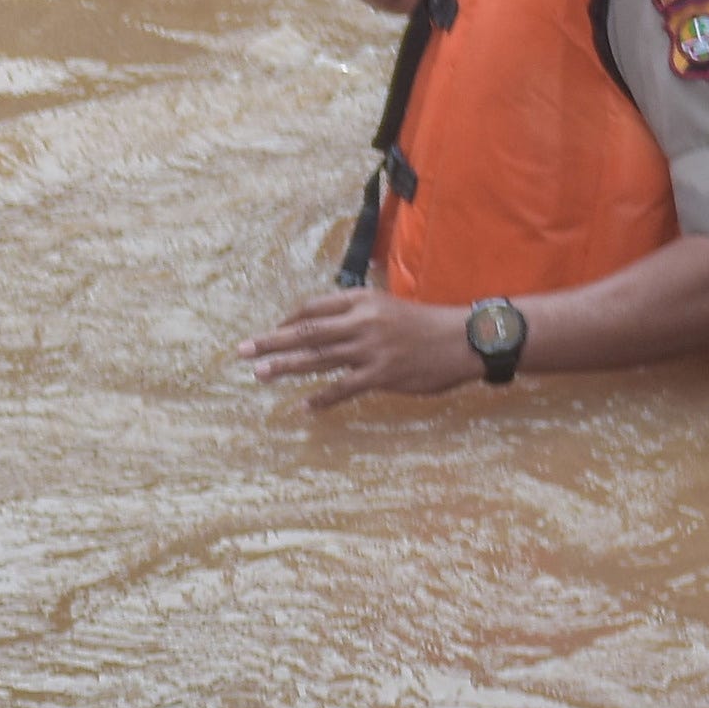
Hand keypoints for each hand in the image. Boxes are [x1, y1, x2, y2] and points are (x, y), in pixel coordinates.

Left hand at [242, 287, 480, 408]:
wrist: (468, 339)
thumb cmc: (427, 324)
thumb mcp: (389, 307)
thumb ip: (358, 314)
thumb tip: (326, 327)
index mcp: (364, 301)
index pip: (314, 307)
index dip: (289, 319)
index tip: (273, 330)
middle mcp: (362, 322)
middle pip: (306, 330)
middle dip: (270, 341)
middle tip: (240, 349)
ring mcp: (370, 349)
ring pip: (317, 357)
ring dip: (284, 366)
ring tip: (258, 373)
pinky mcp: (381, 374)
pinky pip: (341, 388)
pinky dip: (320, 398)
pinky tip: (304, 407)